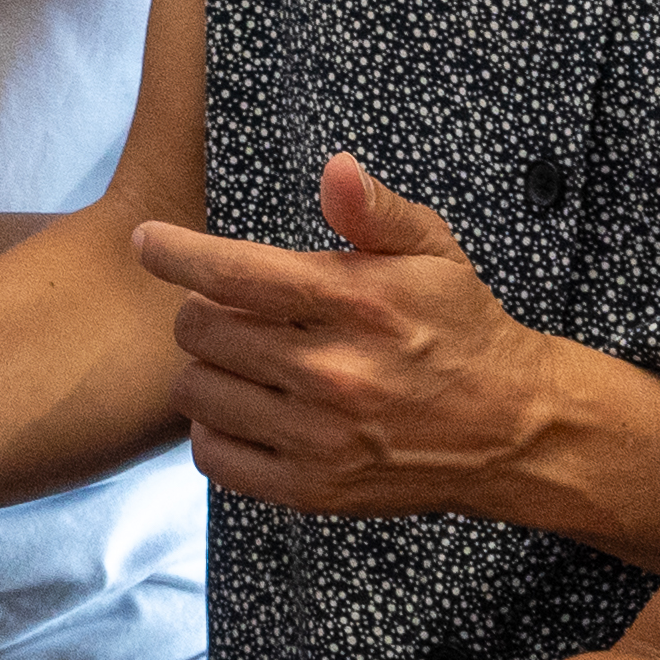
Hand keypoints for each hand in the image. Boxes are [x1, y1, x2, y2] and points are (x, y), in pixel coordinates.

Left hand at [133, 155, 555, 518]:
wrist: (512, 429)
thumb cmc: (461, 328)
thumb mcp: (433, 251)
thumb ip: (375, 210)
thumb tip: (334, 168)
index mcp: (358, 303)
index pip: (236, 273)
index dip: (177, 253)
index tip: (148, 242)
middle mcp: (334, 374)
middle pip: (201, 331)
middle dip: (200, 310)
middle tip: (227, 310)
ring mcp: (321, 439)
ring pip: (197, 393)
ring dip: (205, 368)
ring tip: (240, 359)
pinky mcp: (313, 490)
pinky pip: (214, 458)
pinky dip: (213, 429)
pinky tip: (244, 408)